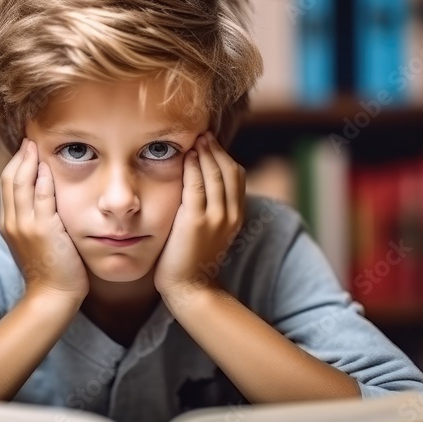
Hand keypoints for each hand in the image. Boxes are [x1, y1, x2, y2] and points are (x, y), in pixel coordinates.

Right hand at [0, 138, 89, 302]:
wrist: (52, 294)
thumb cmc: (50, 269)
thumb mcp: (36, 241)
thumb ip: (34, 220)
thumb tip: (43, 200)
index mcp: (7, 224)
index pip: (6, 186)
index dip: (14, 165)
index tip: (25, 151)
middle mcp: (11, 222)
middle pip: (9, 180)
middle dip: (18, 158)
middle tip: (29, 140)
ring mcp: (24, 226)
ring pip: (20, 184)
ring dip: (28, 161)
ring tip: (35, 145)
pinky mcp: (41, 229)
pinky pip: (40, 196)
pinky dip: (42, 178)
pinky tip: (47, 166)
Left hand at [154, 132, 244, 299]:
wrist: (190, 288)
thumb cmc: (192, 259)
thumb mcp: (209, 231)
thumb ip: (210, 209)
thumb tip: (200, 186)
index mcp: (236, 215)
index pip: (236, 175)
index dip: (224, 155)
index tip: (210, 142)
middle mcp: (231, 214)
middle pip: (229, 170)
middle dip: (216, 149)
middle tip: (202, 134)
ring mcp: (216, 217)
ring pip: (215, 174)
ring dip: (205, 153)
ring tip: (195, 139)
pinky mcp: (196, 221)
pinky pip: (196, 185)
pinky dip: (192, 167)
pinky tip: (185, 156)